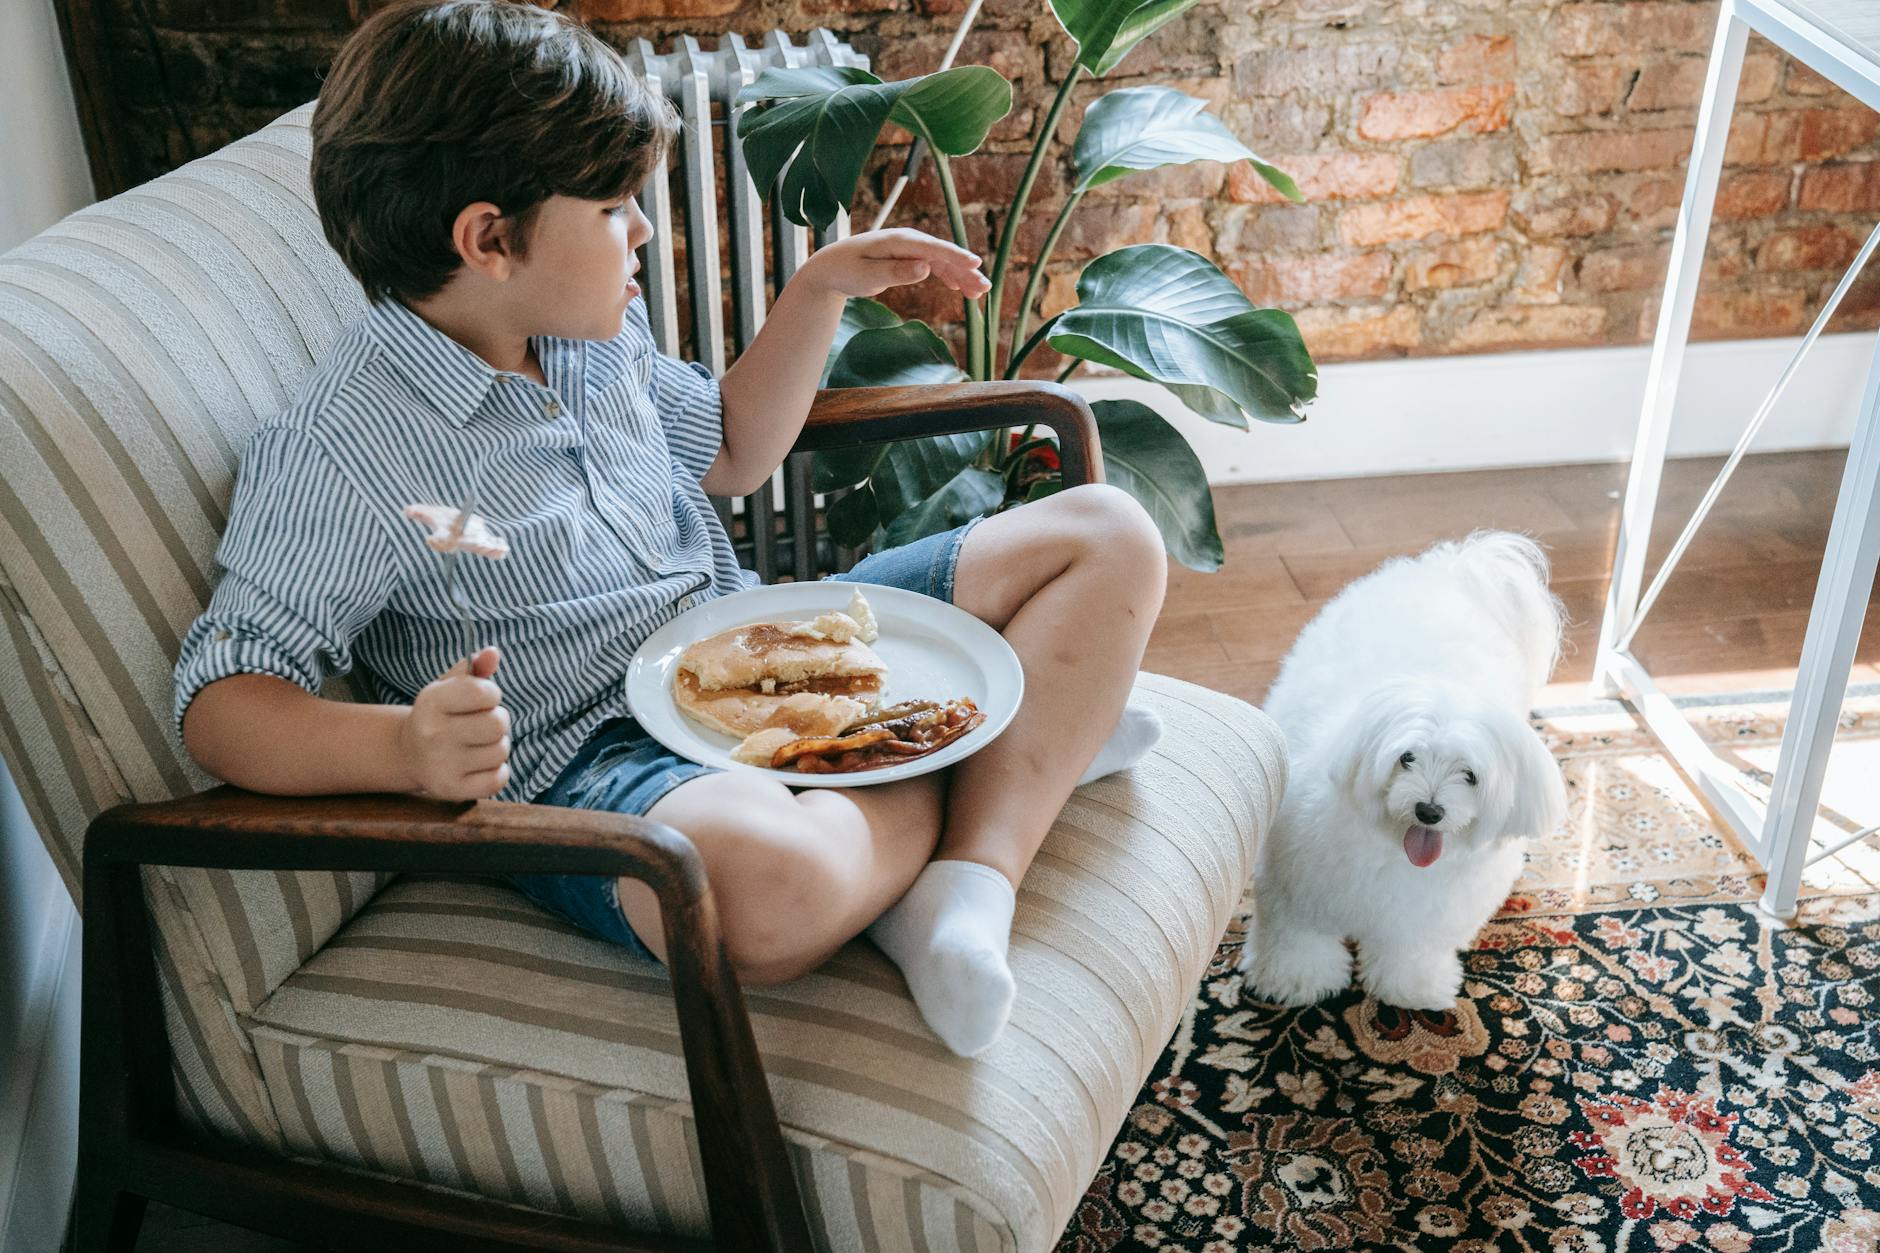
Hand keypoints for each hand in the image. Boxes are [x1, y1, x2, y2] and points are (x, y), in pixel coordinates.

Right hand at [399, 646, 511, 799]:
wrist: (410, 754)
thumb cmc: (440, 714)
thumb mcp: (451, 686)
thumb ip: (474, 668)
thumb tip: (493, 653)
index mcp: (432, 702)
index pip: (483, 693)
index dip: (492, 695)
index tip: (483, 699)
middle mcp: (433, 734)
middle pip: (498, 724)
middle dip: (498, 721)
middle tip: (483, 724)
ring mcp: (441, 764)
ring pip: (501, 751)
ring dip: (497, 746)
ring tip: (478, 744)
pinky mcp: (452, 790)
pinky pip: (499, 779)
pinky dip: (497, 772)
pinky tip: (479, 765)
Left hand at [802, 229, 990, 299]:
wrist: (831, 267)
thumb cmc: (847, 270)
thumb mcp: (868, 276)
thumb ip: (896, 273)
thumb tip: (926, 268)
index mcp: (898, 241)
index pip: (932, 248)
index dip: (955, 256)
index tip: (975, 264)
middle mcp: (907, 241)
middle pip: (942, 254)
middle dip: (965, 270)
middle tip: (985, 287)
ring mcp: (909, 248)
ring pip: (942, 261)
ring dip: (961, 275)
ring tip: (980, 292)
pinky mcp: (909, 258)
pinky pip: (934, 265)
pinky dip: (948, 276)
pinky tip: (960, 288)